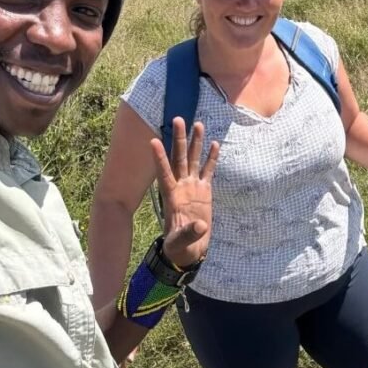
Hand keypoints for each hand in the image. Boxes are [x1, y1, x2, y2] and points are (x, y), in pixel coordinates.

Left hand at [150, 117, 218, 267]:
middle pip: (178, 157)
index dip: (158, 157)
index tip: (153, 140)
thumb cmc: (180, 245)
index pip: (163, 172)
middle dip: (178, 139)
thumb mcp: (181, 241)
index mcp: (171, 195)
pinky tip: (214, 144)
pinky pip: (208, 171)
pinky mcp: (204, 191)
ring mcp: (192, 187)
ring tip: (197, 124)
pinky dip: (211, 158)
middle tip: (177, 119)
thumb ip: (189, 232)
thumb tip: (200, 226)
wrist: (190, 248)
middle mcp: (181, 186)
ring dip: (194, 143)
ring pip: (193, 159)